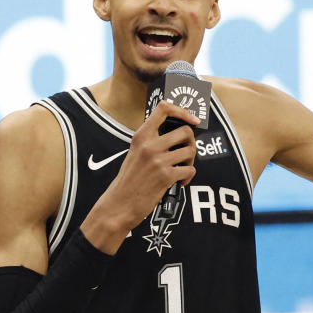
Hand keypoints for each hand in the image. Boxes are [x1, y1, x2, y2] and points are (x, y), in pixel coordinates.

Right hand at [82, 101, 198, 251]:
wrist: (119, 204)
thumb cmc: (129, 181)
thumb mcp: (135, 154)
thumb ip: (151, 142)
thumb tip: (177, 136)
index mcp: (141, 136)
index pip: (164, 108)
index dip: (183, 111)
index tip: (193, 120)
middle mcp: (149, 145)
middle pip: (185, 131)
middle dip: (191, 143)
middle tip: (186, 153)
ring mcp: (158, 160)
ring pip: (190, 151)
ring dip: (190, 162)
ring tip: (182, 169)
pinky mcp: (166, 176)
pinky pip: (190, 170)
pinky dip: (188, 177)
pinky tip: (179, 182)